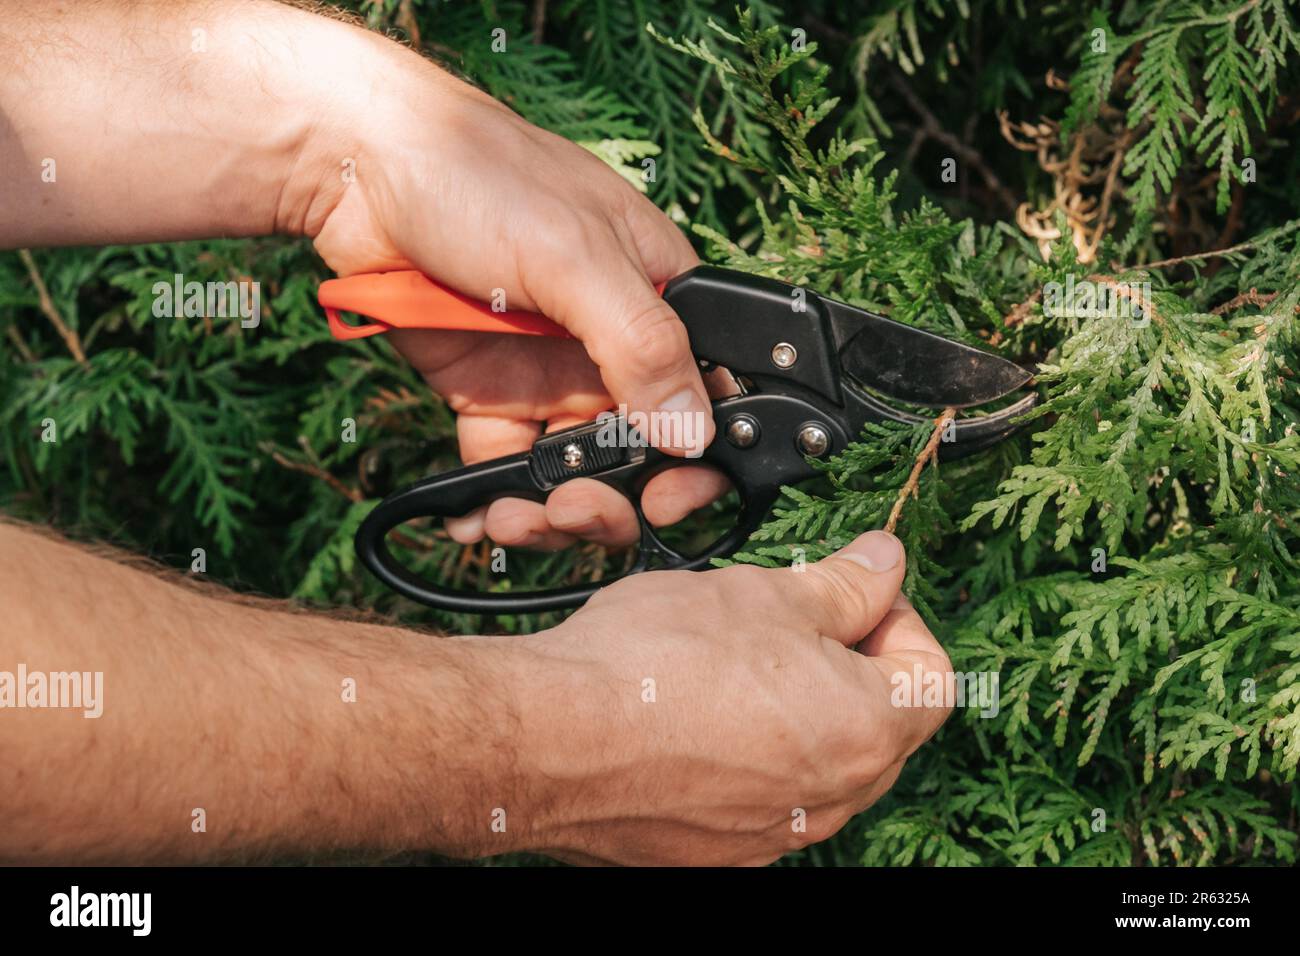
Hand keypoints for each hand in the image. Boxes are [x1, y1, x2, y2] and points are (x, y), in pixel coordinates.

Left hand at [308, 44, 724, 548]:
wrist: (359, 167)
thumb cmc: (481, 176)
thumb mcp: (578, 255)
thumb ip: (644, 345)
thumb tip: (695, 433)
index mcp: (658, 299)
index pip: (706, 396)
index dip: (697, 460)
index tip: (665, 500)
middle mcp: (609, 345)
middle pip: (639, 450)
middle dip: (615, 499)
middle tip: (578, 511)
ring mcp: (547, 372)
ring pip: (571, 469)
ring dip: (551, 509)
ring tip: (514, 521)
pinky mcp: (487, 390)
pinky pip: (501, 462)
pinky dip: (491, 499)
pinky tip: (475, 518)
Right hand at [504, 531, 953, 864]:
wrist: (549, 741)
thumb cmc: (654, 666)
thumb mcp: (764, 593)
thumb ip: (845, 584)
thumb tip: (882, 566)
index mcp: (865, 730)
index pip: (932, 674)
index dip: (900, 619)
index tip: (855, 592)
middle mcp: (832, 799)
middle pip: (882, 725)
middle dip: (853, 664)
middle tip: (794, 620)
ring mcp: (774, 835)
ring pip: (821, 763)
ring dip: (802, 710)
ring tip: (738, 663)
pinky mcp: (717, 849)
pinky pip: (764, 796)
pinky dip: (752, 753)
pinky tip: (700, 714)